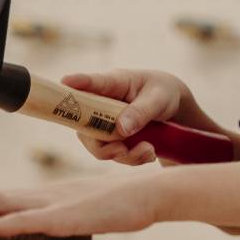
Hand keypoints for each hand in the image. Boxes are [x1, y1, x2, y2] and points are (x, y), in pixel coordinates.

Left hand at [0, 175, 159, 237]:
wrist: (154, 192)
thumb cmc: (129, 202)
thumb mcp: (92, 210)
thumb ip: (70, 216)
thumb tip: (55, 225)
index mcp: (51, 195)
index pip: (4, 197)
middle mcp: (46, 195)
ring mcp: (55, 204)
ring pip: (1, 205)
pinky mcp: (66, 216)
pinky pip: (25, 221)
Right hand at [62, 69, 201, 166]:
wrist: (174, 108)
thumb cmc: (163, 93)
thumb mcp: (159, 99)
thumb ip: (142, 112)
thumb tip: (121, 129)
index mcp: (114, 83)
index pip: (93, 81)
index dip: (78, 83)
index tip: (66, 80)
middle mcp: (102, 102)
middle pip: (84, 125)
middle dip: (103, 145)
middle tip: (123, 150)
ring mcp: (103, 122)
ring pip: (99, 146)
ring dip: (124, 155)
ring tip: (149, 150)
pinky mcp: (111, 138)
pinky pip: (114, 155)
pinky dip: (132, 158)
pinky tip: (150, 152)